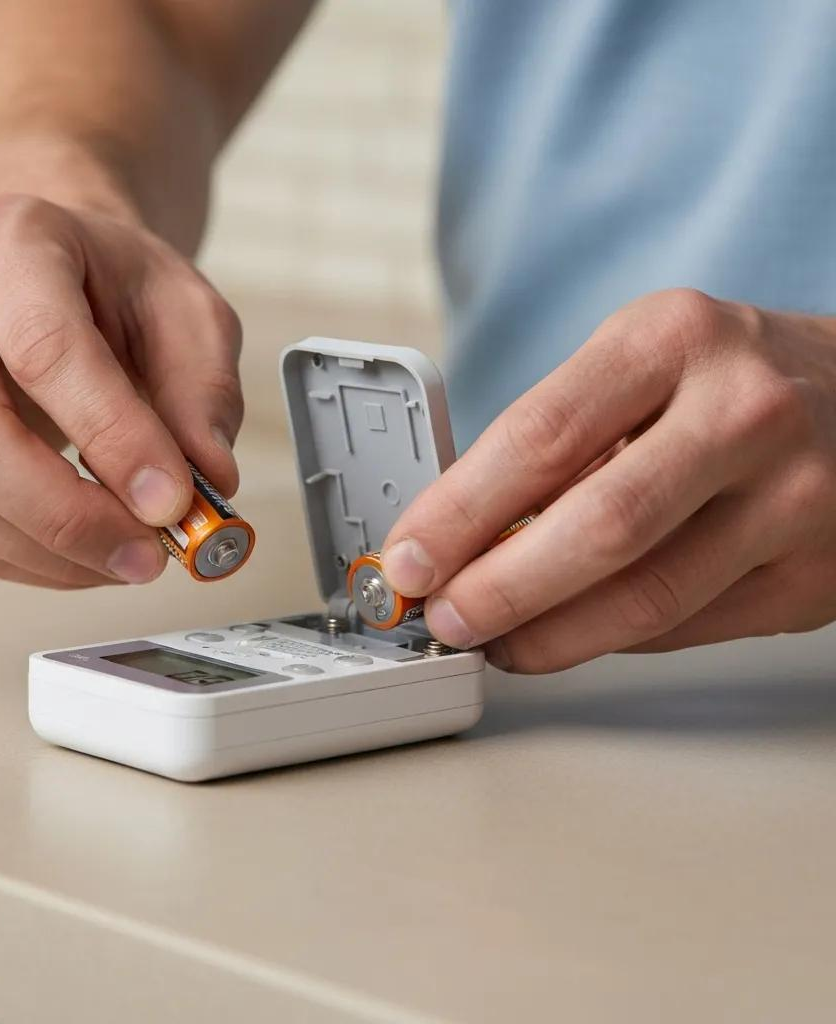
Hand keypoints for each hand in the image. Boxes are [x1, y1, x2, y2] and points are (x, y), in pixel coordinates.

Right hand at [0, 194, 242, 587]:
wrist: (53, 277)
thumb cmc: (119, 290)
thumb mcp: (189, 315)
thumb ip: (204, 394)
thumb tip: (209, 483)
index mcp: (4, 241)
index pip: (43, 349)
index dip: (111, 437)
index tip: (173, 501)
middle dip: (69, 518)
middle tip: (150, 554)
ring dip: (49, 554)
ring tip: (128, 558)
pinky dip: (22, 561)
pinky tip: (83, 557)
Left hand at [381, 289, 835, 671]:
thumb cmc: (727, 381)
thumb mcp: (640, 365)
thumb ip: (559, 443)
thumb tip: (458, 534)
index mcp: (673, 340)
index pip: (540, 436)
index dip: (459, 512)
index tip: (409, 557)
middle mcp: (743, 412)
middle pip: (596, 527)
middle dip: (498, 589)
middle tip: (444, 618)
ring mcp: (794, 498)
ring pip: (645, 598)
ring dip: (548, 635)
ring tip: (495, 640)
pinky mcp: (811, 576)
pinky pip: (685, 628)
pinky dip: (609, 640)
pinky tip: (568, 634)